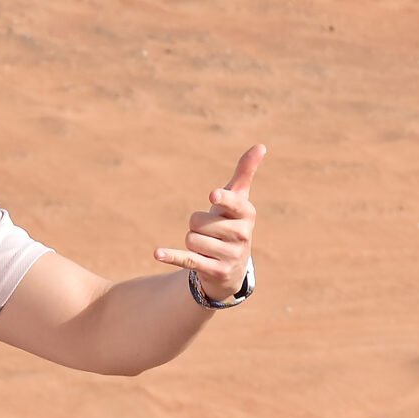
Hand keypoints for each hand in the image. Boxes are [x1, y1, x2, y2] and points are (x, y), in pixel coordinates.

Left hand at [152, 144, 262, 302]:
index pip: (232, 203)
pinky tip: (157, 253)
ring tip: (206, 246)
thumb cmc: (231, 224)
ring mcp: (230, 255)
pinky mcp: (216, 271)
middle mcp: (242, 235)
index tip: (212, 196)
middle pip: (198, 220)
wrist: (232, 267)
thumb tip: (261, 146)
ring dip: (192, 241)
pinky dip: (172, 256)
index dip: (221, 199)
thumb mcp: (238, 200)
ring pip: (191, 238)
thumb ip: (245, 173)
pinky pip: (187, 259)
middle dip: (196, 224)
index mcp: (247, 214)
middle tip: (209, 231)